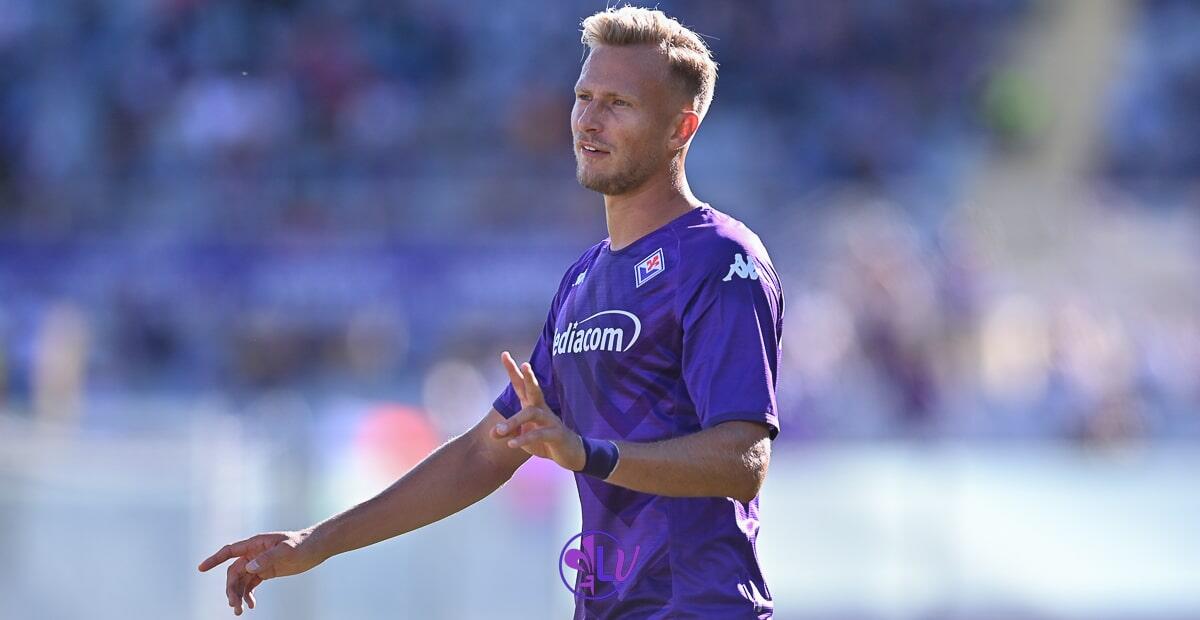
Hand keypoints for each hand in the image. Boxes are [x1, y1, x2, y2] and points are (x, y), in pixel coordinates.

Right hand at [197, 529, 321, 614]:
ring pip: (241, 581)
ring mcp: (259, 563)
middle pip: (233, 572)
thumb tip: (249, 568)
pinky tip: (251, 605)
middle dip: (231, 589)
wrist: (316, 549)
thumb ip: (267, 558)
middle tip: (234, 606)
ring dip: (238, 595)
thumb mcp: (286, 550)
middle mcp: (254, 553)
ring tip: (240, 611)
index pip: (230, 551)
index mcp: (256, 544)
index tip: (201, 568)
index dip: (214, 559)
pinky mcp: (266, 572)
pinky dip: (248, 595)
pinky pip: (251, 585)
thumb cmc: (301, 545)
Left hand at [493, 351, 584, 470]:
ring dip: (514, 421)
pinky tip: (512, 444)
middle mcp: (541, 409)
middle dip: (529, 376)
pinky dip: (525, 438)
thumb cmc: (543, 441)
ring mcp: (551, 420)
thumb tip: (492, 433)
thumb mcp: (521, 436)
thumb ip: (507, 433)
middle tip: (524, 363)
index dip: (513, 370)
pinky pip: (540, 434)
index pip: (521, 384)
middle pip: (535, 389)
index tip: (504, 354)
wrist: (569, 453)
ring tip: (499, 431)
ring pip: (532, 414)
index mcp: (532, 405)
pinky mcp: (556, 434)